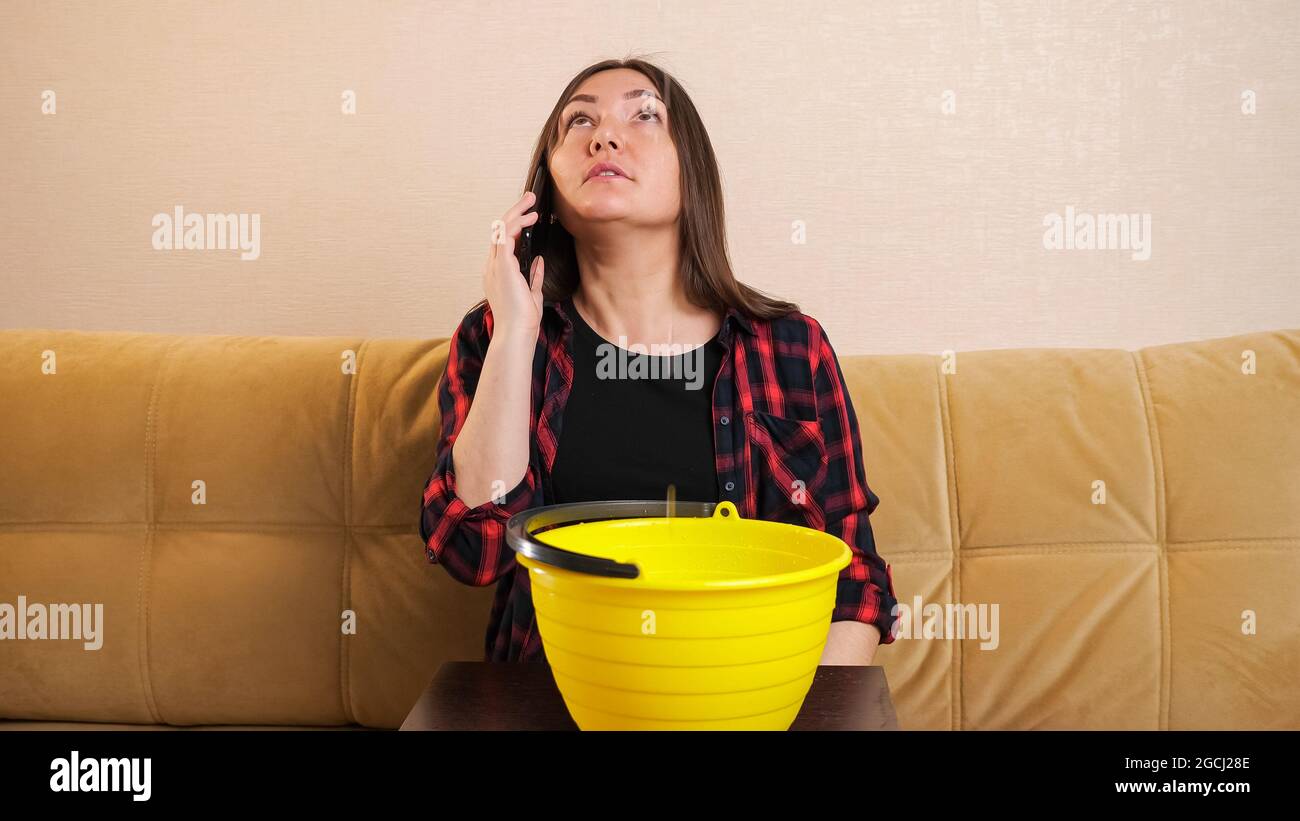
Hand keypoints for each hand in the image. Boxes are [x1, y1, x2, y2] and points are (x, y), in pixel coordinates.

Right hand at [484, 190, 544, 339]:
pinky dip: (516, 223)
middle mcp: (493, 266)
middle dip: (515, 212)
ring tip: (531, 201)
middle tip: (530, 199)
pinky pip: (505, 236)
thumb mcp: (532, 292)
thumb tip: (538, 260)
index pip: (503, 242)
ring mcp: (495, 265)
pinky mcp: (502, 265)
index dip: (516, 226)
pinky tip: (529, 218)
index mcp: (498, 273)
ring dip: (516, 212)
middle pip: (499, 230)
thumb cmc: (523, 319)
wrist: (517, 333)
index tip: (530, 217)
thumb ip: (534, 275)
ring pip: (501, 229)